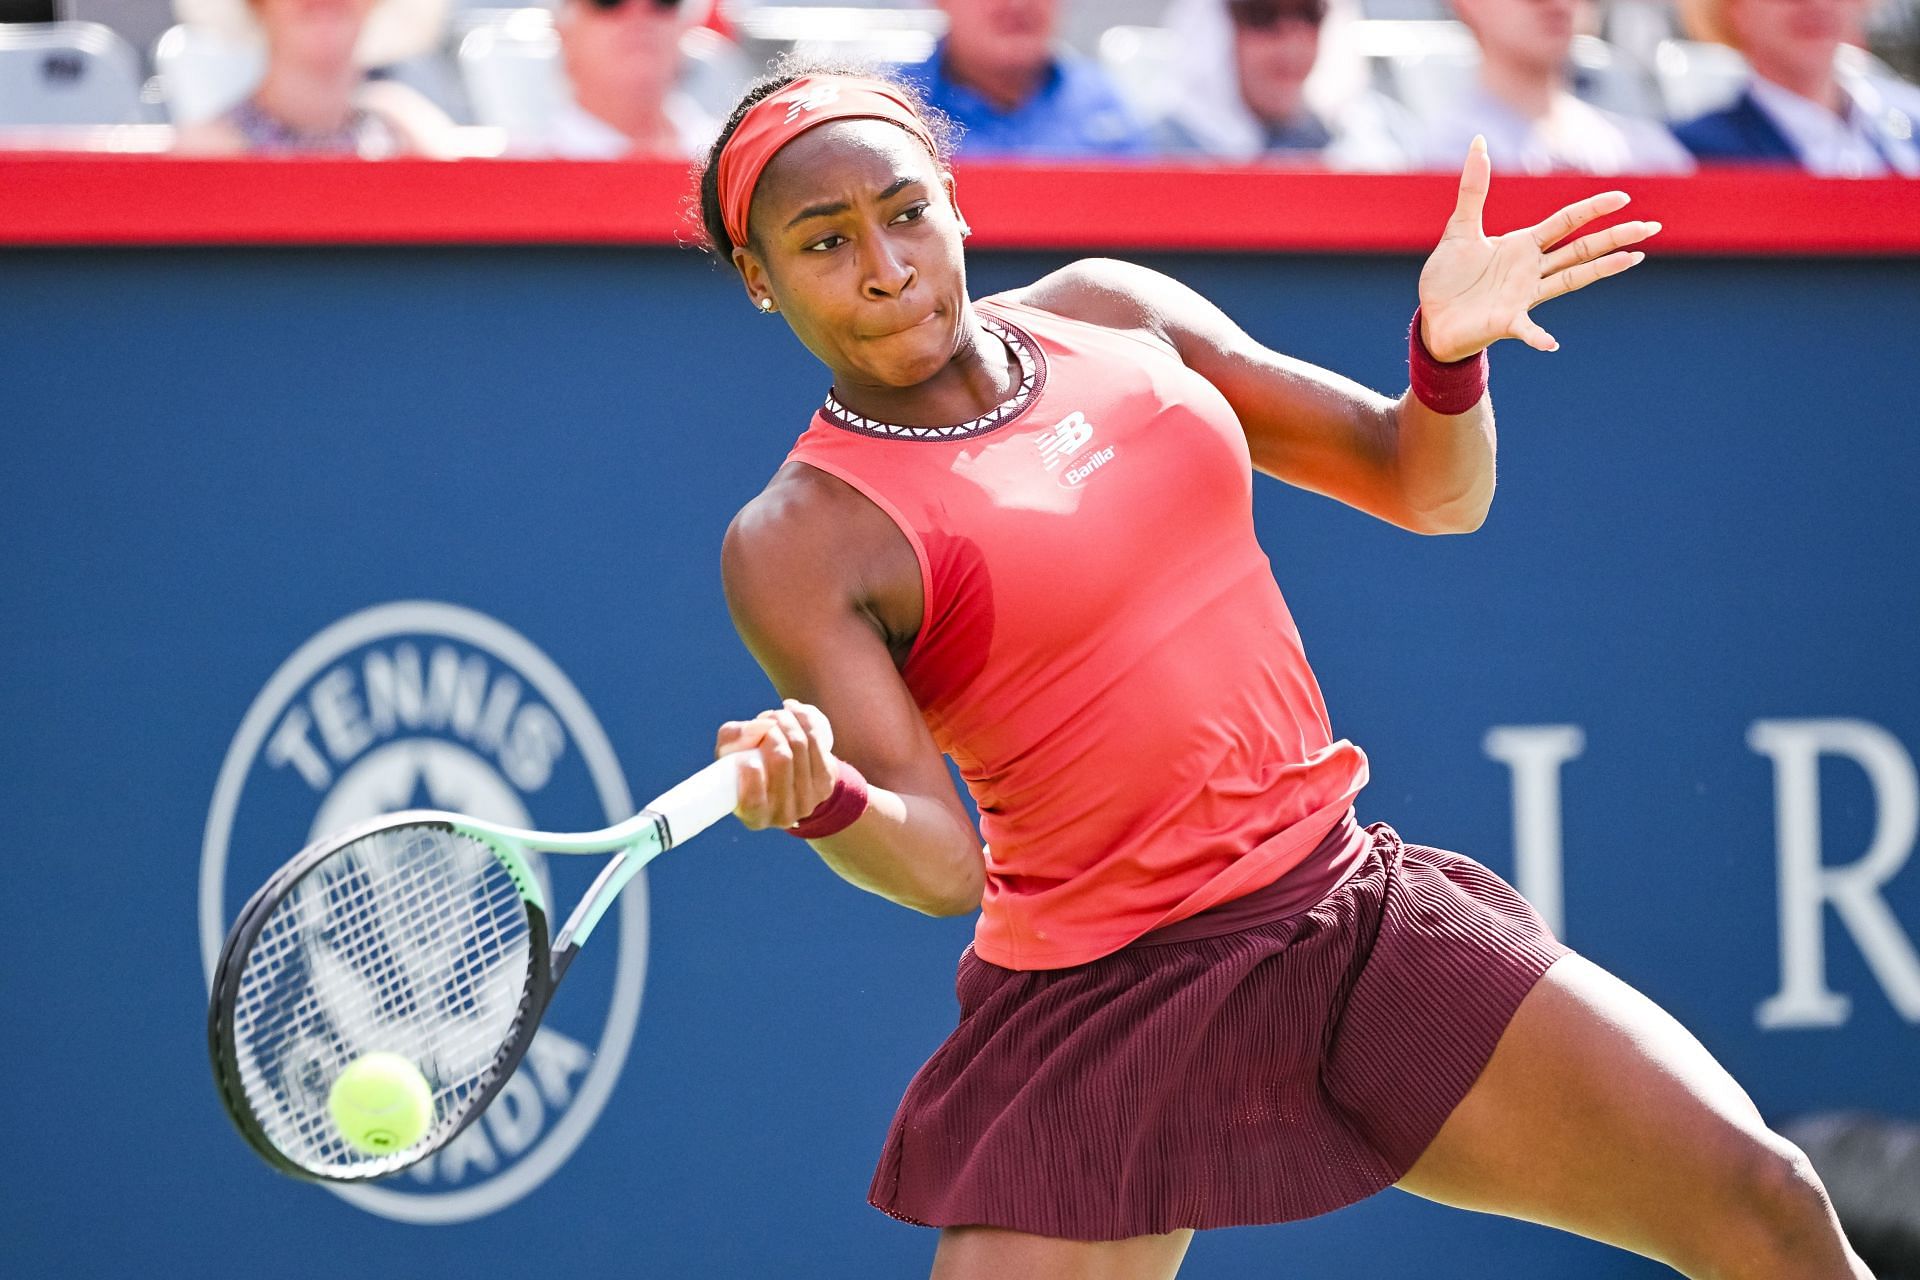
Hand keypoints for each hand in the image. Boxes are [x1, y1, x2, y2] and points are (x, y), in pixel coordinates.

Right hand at [716, 699, 839, 829]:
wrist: (788, 777)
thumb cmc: (749, 764)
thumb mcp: (729, 755)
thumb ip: (733, 739)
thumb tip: (763, 726)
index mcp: (754, 817)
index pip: (753, 802)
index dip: (751, 777)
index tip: (748, 758)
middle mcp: (782, 815)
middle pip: (781, 758)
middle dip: (771, 730)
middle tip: (764, 722)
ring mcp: (808, 800)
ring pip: (799, 744)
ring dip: (785, 720)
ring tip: (776, 717)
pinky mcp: (826, 781)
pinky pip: (816, 739)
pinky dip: (803, 718)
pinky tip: (792, 710)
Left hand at [1417, 136, 1661, 360]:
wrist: (1431, 319)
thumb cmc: (1449, 277)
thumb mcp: (1460, 228)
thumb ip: (1473, 190)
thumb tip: (1478, 142)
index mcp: (1523, 245)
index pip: (1566, 222)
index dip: (1592, 209)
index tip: (1623, 197)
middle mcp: (1532, 270)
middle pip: (1582, 249)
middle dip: (1615, 237)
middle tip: (1651, 226)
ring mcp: (1524, 297)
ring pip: (1571, 279)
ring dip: (1601, 270)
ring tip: (1632, 259)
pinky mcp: (1507, 323)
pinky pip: (1527, 330)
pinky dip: (1539, 337)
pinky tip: (1552, 344)